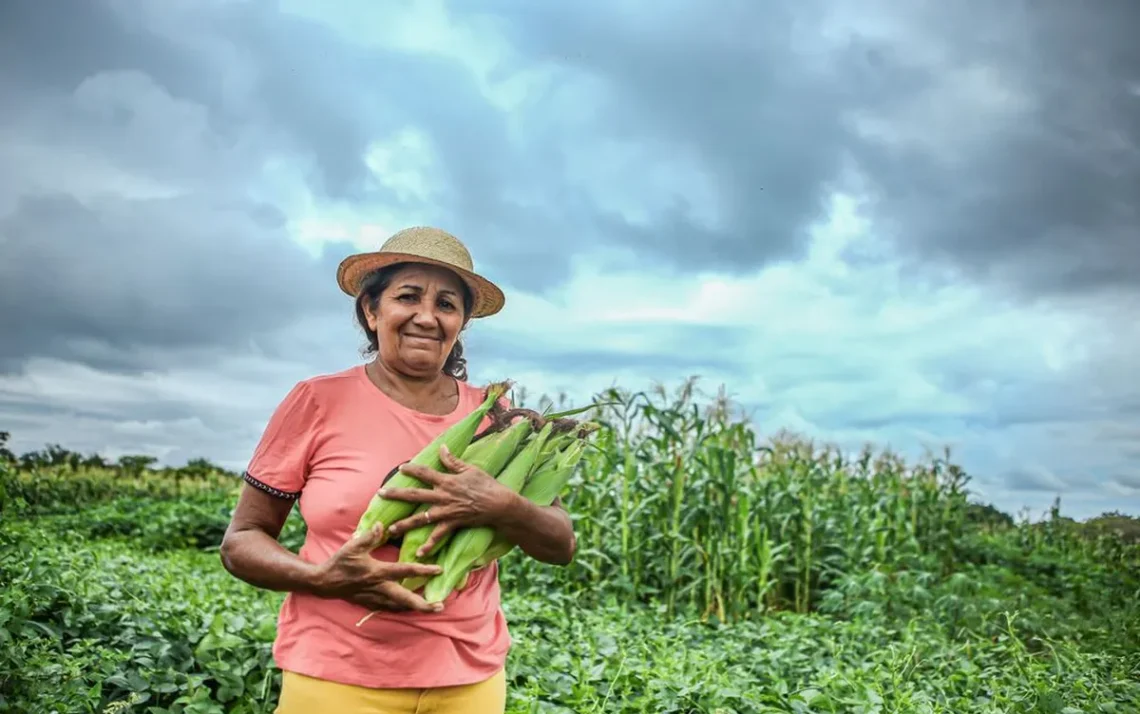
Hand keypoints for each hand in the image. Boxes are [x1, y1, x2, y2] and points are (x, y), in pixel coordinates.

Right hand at [313, 523, 443, 612]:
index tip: (439, 570)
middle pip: (406, 599)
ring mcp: (375, 598)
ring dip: (416, 608)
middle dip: (423, 604)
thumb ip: (369, 536)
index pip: (405, 571)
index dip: (423, 570)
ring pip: (400, 607)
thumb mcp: (352, 546)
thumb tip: (382, 525)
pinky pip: (390, 609)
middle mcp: (379, 588)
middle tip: (440, 606)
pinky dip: (402, 609)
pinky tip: (410, 609)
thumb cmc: (339, 563)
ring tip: (432, 608)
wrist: (324, 583)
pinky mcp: (370, 604)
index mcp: (378, 572)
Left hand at [382, 445, 517, 556]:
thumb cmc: (487, 485)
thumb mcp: (470, 469)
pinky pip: (438, 536)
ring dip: (404, 524)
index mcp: (447, 481)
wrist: (500, 505)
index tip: (400, 468)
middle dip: (396, 494)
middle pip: (415, 495)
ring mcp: (446, 512)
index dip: (412, 469)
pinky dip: (429, 545)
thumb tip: (441, 448)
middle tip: (380, 494)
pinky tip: (418, 553)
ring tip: (390, 529)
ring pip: (421, 519)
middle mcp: (443, 496)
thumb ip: (453, 461)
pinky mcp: (453, 524)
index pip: (425, 473)